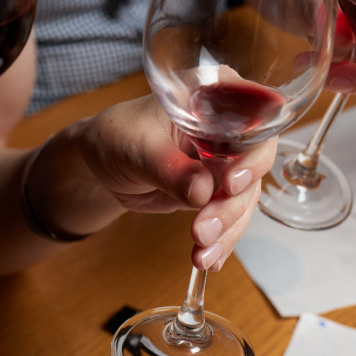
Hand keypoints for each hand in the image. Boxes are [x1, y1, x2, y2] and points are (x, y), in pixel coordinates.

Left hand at [44, 96, 276, 270]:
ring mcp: (227, 160)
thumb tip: (203, 192)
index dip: (251, 154)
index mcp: (215, 95)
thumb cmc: (117, 136)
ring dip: (226, 230)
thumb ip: (169, 168)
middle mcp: (230, 127)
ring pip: (244, 198)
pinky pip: (231, 216)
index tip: (231, 183)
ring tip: (200, 254)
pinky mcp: (219, 189)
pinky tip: (209, 260)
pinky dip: (221, 241)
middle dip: (230, 205)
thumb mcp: (137, 149)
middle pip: (253, 166)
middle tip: (202, 229)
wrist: (102, 162)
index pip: (253, 121)